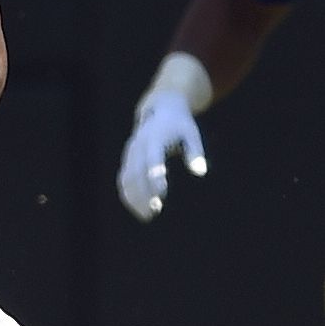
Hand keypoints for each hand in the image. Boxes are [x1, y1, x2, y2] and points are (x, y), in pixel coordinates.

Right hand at [117, 86, 205, 220]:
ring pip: (126, 179)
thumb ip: (196, 152)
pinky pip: (123, 179)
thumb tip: (200, 172)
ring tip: (147, 216)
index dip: (155, 178)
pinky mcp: (127, 159)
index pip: (152, 161)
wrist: (159, 109)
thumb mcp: (192, 133)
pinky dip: (128, 194)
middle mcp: (138, 146)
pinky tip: (138, 208)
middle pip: (136, 174)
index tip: (162, 195)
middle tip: (155, 212)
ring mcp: (129, 153)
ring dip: (134, 198)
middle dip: (143, 194)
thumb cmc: (180, 124)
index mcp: (154, 139)